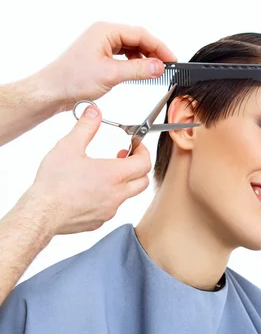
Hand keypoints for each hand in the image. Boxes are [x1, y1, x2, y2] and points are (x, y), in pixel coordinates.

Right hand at [29, 104, 150, 234]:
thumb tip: (94, 112)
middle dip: (138, 168)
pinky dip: (108, 198)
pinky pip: (111, 208)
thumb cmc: (55, 183)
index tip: (135, 146)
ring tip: (102, 173)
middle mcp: (117, 195)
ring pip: (126, 196)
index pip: (144, 163)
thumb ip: (86, 127)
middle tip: (123, 158)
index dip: (143, 152)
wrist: (43, 213)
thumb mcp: (69, 146)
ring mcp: (109, 210)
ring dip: (122, 183)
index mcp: (114, 175)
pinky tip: (91, 191)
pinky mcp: (99, 221)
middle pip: (143, 182)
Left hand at [38, 21, 176, 111]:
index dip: (159, 47)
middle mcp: (104, 34)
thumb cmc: (73, 79)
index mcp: (105, 30)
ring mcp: (101, 44)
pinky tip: (141, 72)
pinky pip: (124, 55)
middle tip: (168, 67)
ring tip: (157, 71)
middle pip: (137, 39)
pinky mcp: (100, 56)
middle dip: (154, 52)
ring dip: (145, 58)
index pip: (140, 34)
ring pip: (131, 47)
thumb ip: (138, 70)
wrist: (53, 91)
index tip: (172, 60)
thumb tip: (158, 67)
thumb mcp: (111, 75)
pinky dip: (135, 63)